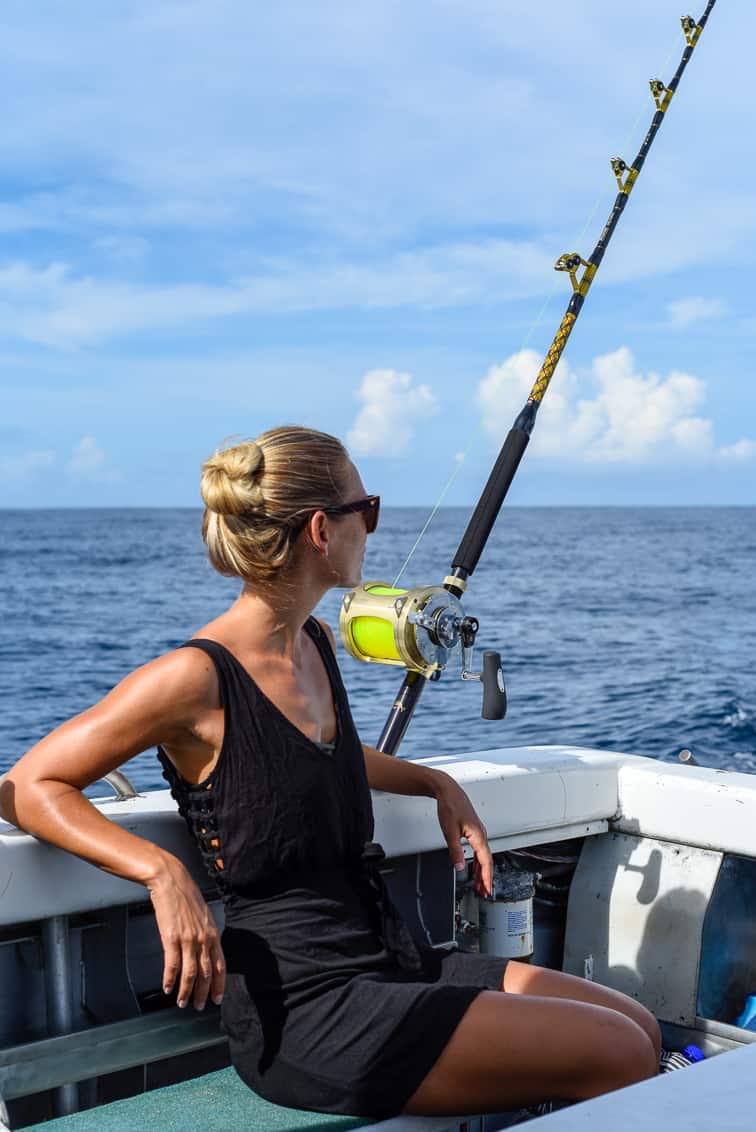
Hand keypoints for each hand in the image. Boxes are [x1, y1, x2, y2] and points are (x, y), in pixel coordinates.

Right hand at [146, 855, 225, 1009]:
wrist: (171, 880)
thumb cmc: (185, 895)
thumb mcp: (203, 915)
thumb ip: (205, 933)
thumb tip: (205, 950)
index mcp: (213, 933)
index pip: (220, 964)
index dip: (219, 983)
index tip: (217, 998)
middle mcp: (203, 938)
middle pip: (206, 973)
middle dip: (203, 993)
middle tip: (199, 1006)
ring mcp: (188, 939)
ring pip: (190, 973)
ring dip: (187, 991)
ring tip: (182, 1003)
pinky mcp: (171, 938)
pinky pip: (172, 965)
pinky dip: (170, 979)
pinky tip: (168, 988)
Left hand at [433, 773, 492, 897]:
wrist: (448, 791)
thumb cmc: (450, 806)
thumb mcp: (449, 831)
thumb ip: (455, 851)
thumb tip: (459, 866)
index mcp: (478, 835)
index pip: (486, 861)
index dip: (486, 877)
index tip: (487, 889)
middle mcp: (481, 834)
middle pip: (486, 861)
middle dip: (485, 878)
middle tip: (484, 892)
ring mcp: (478, 832)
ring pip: (483, 856)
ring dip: (481, 871)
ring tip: (479, 884)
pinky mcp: (473, 830)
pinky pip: (479, 850)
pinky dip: (478, 861)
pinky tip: (473, 867)